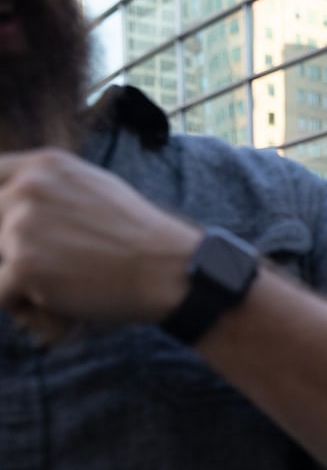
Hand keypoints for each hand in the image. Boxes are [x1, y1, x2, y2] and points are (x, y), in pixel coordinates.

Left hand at [0, 148, 202, 341]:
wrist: (167, 269)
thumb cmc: (140, 235)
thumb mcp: (95, 185)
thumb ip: (50, 185)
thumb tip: (16, 199)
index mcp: (44, 166)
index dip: (2, 208)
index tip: (12, 228)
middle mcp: (26, 189)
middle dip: (10, 248)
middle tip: (52, 264)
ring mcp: (21, 227)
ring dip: (19, 277)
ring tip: (61, 284)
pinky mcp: (23, 265)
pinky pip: (1, 292)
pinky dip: (24, 304)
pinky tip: (57, 303)